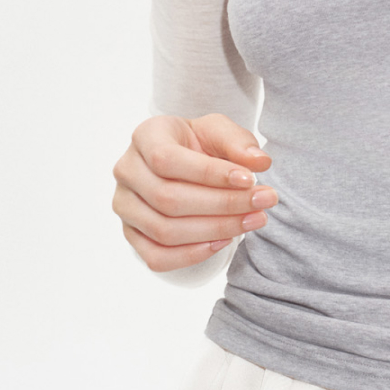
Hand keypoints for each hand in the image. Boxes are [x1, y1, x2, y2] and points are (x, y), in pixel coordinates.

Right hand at [112, 113, 276, 271]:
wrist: (184, 165)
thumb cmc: (200, 144)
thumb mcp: (219, 132)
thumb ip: (238, 142)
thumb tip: (260, 163)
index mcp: (145, 136)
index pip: (167, 160)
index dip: (210, 173)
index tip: (251, 179)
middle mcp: (127, 171)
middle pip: (168, 199)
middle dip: (223, 204)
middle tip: (264, 201)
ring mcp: (125, 206)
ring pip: (164, 231)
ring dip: (215, 230)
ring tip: (254, 220)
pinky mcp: (131, 234)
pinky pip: (157, 257)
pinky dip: (192, 255)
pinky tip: (224, 241)